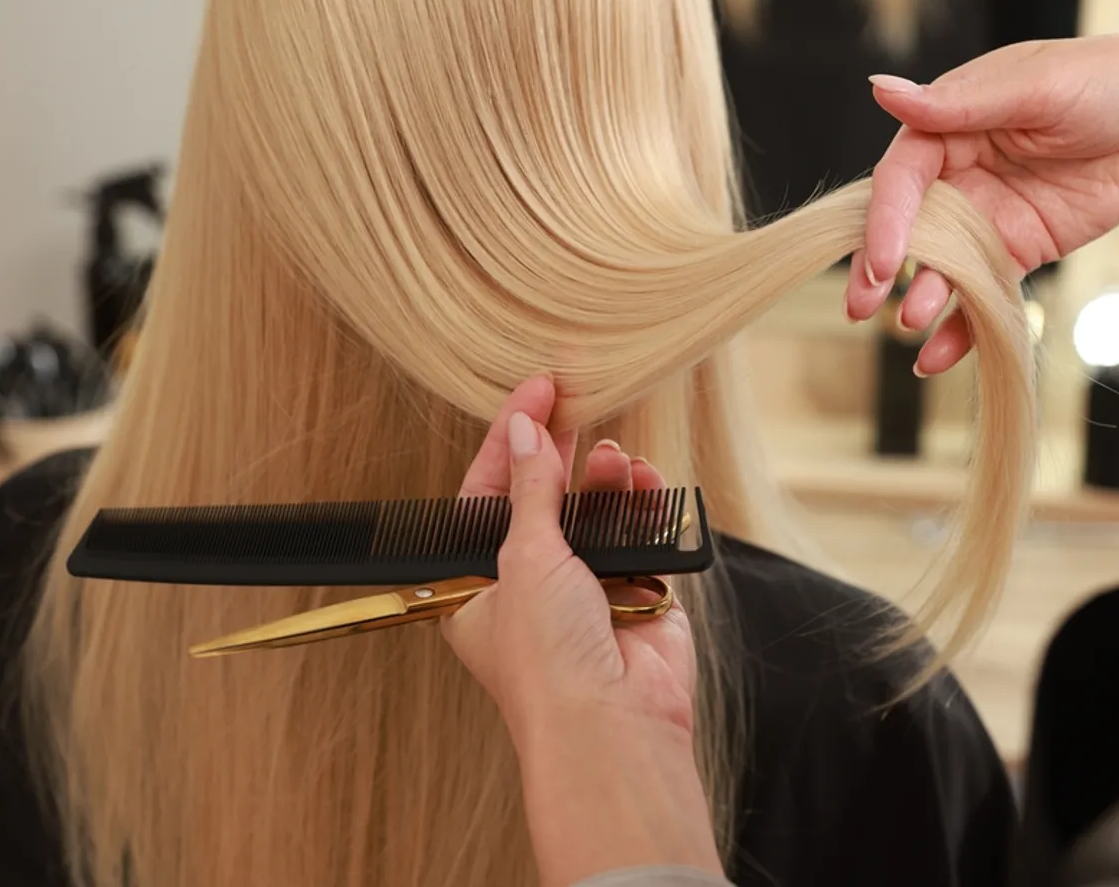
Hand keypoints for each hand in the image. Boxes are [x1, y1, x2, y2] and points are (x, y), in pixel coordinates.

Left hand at [443, 375, 721, 885]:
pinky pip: (637, 538)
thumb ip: (530, 491)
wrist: (610, 725)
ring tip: (613, 457)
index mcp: (475, 586)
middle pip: (542, 501)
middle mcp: (527, 588)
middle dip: (558, 453)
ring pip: (593, 516)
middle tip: (574, 397)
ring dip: (604, 481)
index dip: (507, 440)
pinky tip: (643, 482)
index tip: (534, 393)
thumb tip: (523, 432)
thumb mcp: (523, 557)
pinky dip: (642, 509)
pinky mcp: (636, 600)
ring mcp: (584, 594)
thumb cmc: (545, 658)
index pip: (485, 496)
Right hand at [851, 33, 1118, 374]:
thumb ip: (958, 102)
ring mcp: (984, 216)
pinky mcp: (1016, 250)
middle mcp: (956, 173)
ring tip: (911, 325)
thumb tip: (880, 89)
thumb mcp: (1035, 84)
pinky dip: (961, 325)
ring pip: (940, 264)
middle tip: (861, 305)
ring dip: (922, 297)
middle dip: (879, 268)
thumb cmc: (1108, 79)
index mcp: (948, 125)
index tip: (882, 259)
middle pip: (905, 226)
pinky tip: (938, 354)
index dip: (885, 218)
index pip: (901, 177)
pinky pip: (982, 290)